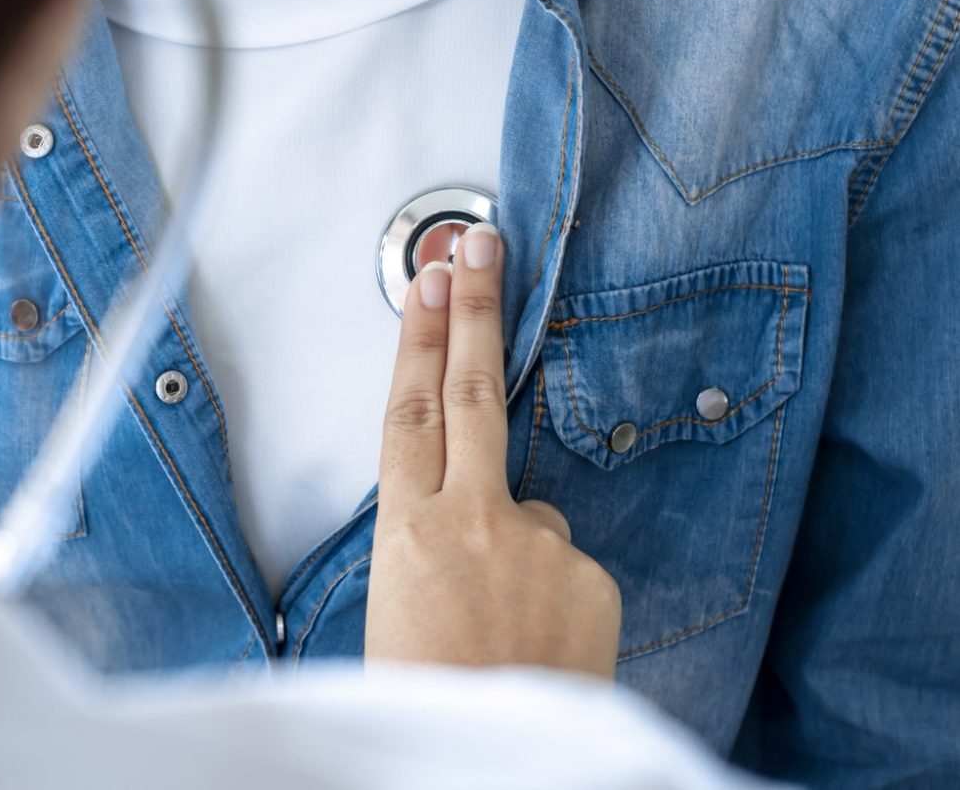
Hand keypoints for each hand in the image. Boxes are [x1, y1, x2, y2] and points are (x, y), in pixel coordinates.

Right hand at [364, 224, 620, 678]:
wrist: (491, 764)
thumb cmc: (426, 697)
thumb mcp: (392, 603)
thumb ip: (429, 535)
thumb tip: (461, 511)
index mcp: (407, 531)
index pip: (410, 409)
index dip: (418, 335)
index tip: (429, 276)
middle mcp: (473, 523)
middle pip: (472, 390)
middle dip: (477, 308)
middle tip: (481, 243)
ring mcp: (537, 545)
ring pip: (524, 503)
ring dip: (508, 536)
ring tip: (490, 613)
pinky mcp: (589, 574)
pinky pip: (563, 558)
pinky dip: (546, 584)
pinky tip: (532, 635)